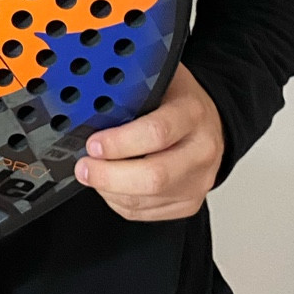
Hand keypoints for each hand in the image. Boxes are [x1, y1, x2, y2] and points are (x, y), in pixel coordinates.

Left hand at [74, 63, 224, 220]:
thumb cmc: (178, 102)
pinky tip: (113, 185)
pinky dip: (118, 201)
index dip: (119, 143)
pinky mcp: (188, 204)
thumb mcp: (160, 81)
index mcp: (192, 114)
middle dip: (108, 176)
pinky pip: (143, 212)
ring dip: (108, 189)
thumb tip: (88, 101)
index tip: (93, 144)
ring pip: (143, 200)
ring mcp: (197, 182)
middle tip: (84, 167)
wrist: (209, 125)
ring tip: (94, 173)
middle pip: (153, 177)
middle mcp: (201, 151)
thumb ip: (130, 91)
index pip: (157, 133)